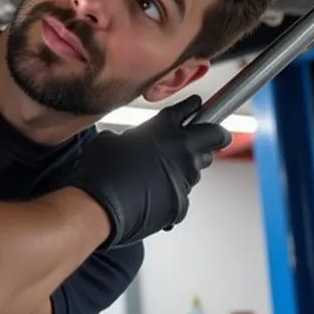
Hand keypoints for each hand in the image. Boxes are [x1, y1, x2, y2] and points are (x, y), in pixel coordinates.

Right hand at [61, 95, 229, 248]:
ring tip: (162, 174)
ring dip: (185, 168)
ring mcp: (184, 178)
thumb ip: (129, 137)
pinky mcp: (181, 203)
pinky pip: (182, 195)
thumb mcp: (111, 140)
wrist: (99, 206)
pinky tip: (151, 197)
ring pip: (197, 169)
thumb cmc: (100, 170)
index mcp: (164, 128)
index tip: (196, 107)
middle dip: (212, 137)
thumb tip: (125, 144)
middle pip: (214, 138)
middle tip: (203, 139)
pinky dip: (171, 195)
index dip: (193, 107)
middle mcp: (181, 150)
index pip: (190, 110)